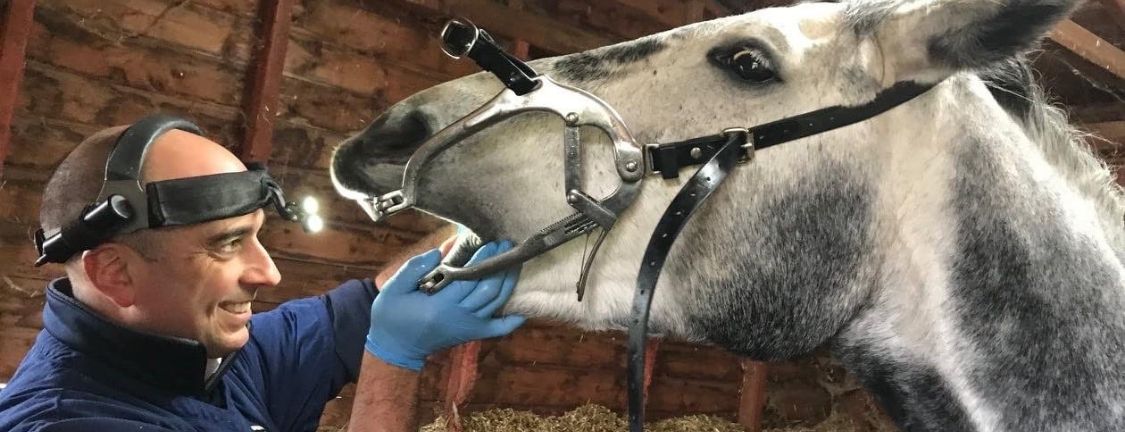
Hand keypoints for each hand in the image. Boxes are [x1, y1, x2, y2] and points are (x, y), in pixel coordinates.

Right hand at [366, 241, 525, 370]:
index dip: (484, 259)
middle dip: (500, 264)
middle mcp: (460, 316)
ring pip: (498, 302)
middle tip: (506, 244)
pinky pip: (499, 328)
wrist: (396, 347)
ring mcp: (469, 327)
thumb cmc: (392, 315)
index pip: (470, 278)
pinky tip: (524, 307)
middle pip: (490, 289)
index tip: (491, 242)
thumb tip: (439, 252)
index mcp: (440, 304)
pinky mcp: (473, 334)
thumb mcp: (393, 288)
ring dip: (509, 281)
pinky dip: (513, 319)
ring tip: (514, 260)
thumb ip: (414, 268)